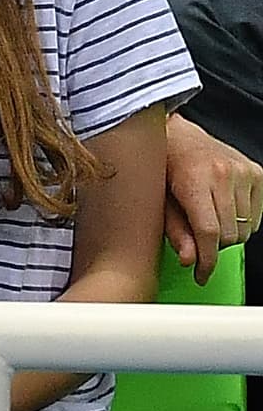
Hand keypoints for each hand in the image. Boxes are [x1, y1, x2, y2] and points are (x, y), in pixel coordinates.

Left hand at [164, 112, 262, 284]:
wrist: (179, 135)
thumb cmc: (164, 167)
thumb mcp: (158, 200)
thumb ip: (174, 231)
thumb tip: (190, 259)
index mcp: (194, 178)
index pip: (208, 232)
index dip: (206, 260)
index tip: (200, 274)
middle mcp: (222, 172)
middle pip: (229, 234)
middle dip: (213, 247)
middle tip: (197, 238)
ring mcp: (242, 171)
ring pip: (244, 229)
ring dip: (228, 235)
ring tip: (209, 219)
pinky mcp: (256, 172)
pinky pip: (256, 217)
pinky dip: (242, 222)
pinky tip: (224, 211)